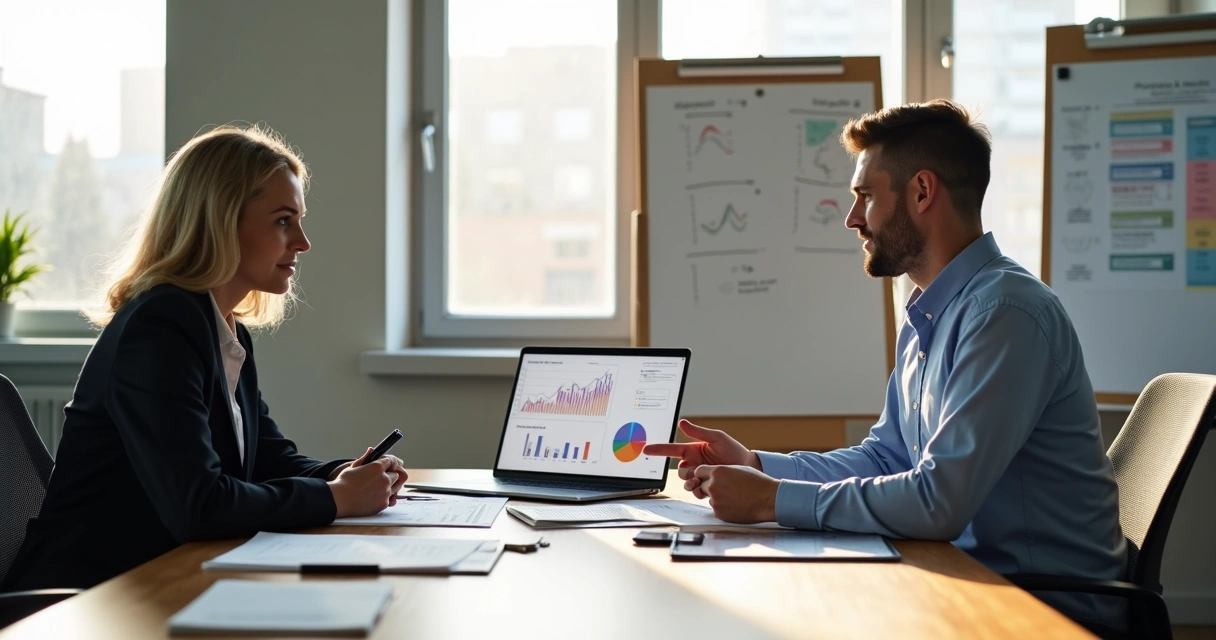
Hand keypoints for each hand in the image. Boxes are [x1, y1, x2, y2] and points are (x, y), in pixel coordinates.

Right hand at [327, 455, 408, 517]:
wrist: (339, 501)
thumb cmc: (343, 483)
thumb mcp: (353, 467)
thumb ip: (365, 458)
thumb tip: (371, 450)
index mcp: (377, 467)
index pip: (392, 461)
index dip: (389, 462)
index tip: (388, 464)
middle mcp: (385, 479)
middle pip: (396, 474)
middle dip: (390, 475)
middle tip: (381, 477)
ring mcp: (385, 492)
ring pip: (395, 487)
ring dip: (390, 486)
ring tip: (378, 488)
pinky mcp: (384, 503)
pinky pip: (390, 499)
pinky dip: (385, 497)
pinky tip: (375, 496)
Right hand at [641, 419, 760, 497]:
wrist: (747, 466)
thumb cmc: (733, 450)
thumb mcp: (716, 438)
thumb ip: (698, 432)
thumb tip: (681, 422)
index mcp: (693, 450)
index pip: (671, 450)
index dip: (658, 450)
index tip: (646, 449)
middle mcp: (694, 464)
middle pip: (679, 470)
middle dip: (685, 471)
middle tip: (694, 471)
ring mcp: (699, 475)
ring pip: (686, 481)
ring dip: (690, 482)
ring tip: (700, 480)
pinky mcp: (706, 486)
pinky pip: (695, 491)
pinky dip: (697, 490)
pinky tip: (704, 487)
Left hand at [693, 465, 778, 523]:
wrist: (768, 499)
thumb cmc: (757, 483)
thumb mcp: (738, 469)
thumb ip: (722, 471)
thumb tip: (713, 474)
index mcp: (717, 472)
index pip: (698, 471)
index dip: (703, 474)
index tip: (707, 477)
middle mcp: (713, 486)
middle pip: (702, 485)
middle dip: (710, 486)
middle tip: (725, 488)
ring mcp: (715, 500)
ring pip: (709, 498)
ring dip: (718, 497)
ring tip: (735, 497)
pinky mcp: (719, 513)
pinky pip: (716, 508)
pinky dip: (723, 507)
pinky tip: (736, 505)